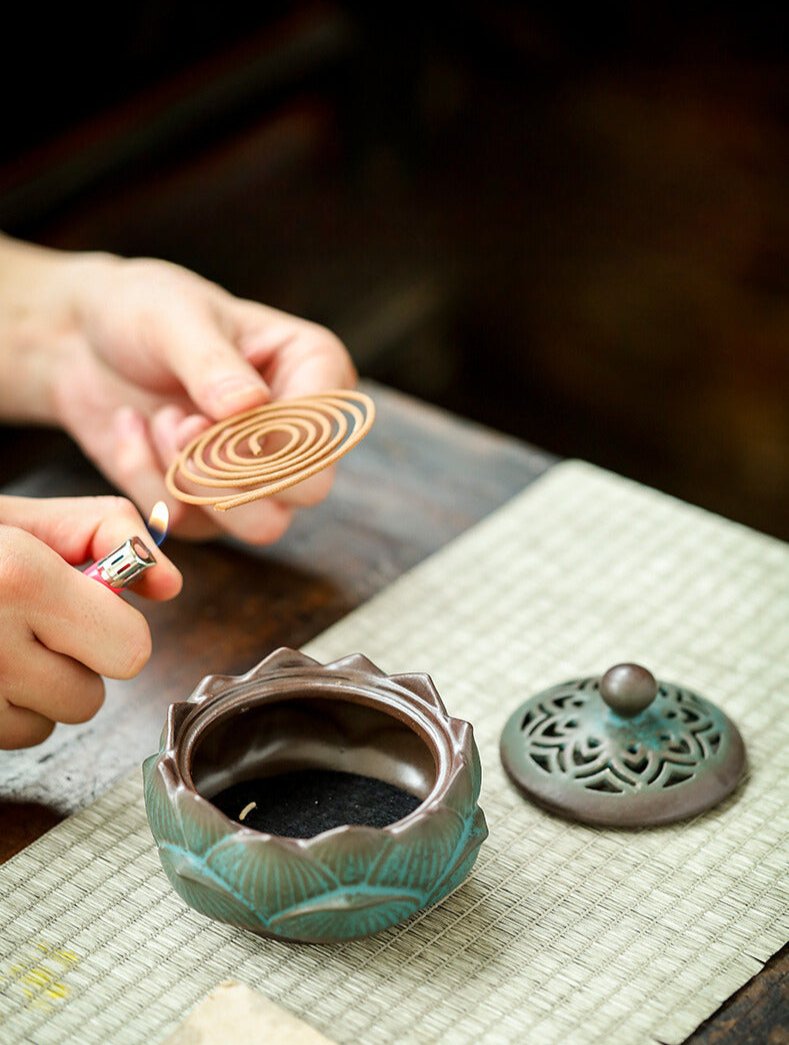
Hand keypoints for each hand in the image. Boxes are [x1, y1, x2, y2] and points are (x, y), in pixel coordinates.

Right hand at [0, 495, 181, 748]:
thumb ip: (105, 530)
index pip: (130, 650)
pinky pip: (7, 741)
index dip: (115, 629)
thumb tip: (168, 585)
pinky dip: (0, 713)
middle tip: (32, 626)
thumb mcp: (21, 516)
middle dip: (73, 663)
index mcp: (19, 578)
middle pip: (89, 699)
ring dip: (33, 692)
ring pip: (48, 726)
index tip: (85, 608)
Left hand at [1, 239, 355, 541]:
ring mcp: (262, 472)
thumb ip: (212, 364)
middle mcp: (300, 428)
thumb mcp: (175, 318)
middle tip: (185, 424)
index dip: (270, 437)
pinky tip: (134, 431)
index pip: (325, 433)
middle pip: (306, 491)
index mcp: (316, 369)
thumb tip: (249, 406)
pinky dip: (150, 483)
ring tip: (162, 421)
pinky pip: (194, 526)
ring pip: (261, 524)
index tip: (213, 411)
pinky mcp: (214, 505)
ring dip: (196, 480)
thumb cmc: (143, 311)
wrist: (82, 339)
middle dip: (235, 467)